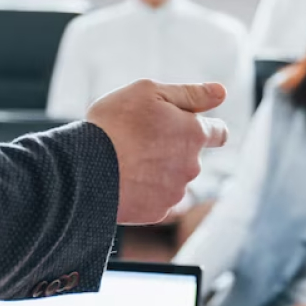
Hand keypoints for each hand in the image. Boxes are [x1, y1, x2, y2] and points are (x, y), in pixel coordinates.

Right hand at [86, 80, 228, 224]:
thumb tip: (221, 93)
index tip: (190, 127)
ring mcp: (175, 192)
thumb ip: (190, 93)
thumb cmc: (114, 124)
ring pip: (173, 179)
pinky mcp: (157, 213)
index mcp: (194, 134)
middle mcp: (192, 166)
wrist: (84, 169)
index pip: (219, 133)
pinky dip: (145, 192)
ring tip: (128, 161)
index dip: (206, 128)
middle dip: (173, 148)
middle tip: (140, 140)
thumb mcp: (149, 92)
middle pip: (190, 156)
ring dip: (158, 171)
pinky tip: (124, 181)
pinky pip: (156, 200)